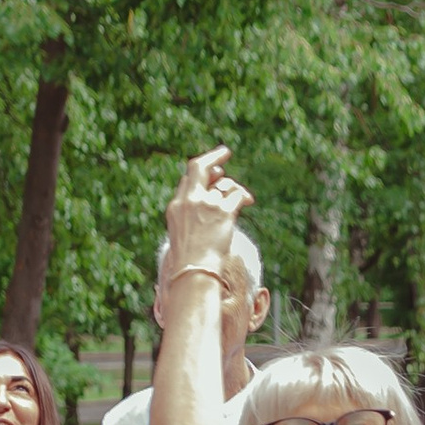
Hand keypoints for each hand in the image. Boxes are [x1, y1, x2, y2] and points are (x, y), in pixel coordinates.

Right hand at [163, 145, 252, 288]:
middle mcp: (190, 201)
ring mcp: (207, 204)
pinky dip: (244, 196)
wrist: (194, 273)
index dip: (201, 175)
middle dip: (213, 157)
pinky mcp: (224, 212)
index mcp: (176, 207)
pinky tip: (249, 201)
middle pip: (199, 167)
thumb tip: (209, 207)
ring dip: (234, 187)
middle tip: (225, 152)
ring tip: (242, 196)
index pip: (188, 181)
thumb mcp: (183, 237)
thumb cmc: (189, 262)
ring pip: (224, 183)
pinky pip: (237, 194)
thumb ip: (192, 218)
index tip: (212, 173)